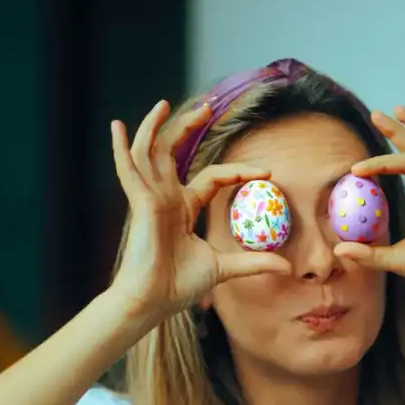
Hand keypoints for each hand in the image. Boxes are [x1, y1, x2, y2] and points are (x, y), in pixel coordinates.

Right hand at [107, 100, 290, 319]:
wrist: (154, 300)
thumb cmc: (179, 285)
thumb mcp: (224, 268)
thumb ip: (253, 263)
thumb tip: (288, 267)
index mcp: (183, 208)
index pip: (214, 178)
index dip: (239, 172)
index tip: (268, 173)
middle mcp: (166, 197)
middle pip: (175, 153)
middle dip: (188, 128)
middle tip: (208, 109)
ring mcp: (150, 197)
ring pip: (150, 152)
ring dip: (156, 127)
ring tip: (164, 104)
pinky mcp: (139, 202)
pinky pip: (128, 169)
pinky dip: (122, 147)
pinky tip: (116, 126)